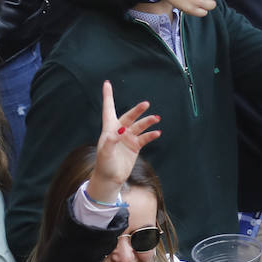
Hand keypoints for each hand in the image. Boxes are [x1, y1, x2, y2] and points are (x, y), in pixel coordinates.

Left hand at [90, 81, 160, 202]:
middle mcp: (119, 131)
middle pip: (129, 117)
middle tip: (145, 104)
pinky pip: (144, 138)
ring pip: (139, 126)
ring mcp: (128, 138)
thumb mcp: (105, 153)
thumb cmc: (104, 165)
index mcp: (109, 129)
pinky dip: (151, 135)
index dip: (108, 96)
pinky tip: (157, 133)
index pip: (108, 109)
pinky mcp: (135, 146)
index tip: (107, 83)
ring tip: (156, 119)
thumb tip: (120, 131)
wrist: (111, 179)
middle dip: (137, 110)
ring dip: (147, 122)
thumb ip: (111, 141)